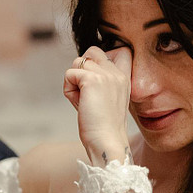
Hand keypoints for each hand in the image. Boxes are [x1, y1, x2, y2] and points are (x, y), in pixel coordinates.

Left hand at [63, 45, 132, 165]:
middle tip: (86, 93)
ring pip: (77, 63)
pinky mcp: (92, 79)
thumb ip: (100, 82)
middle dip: (82, 69)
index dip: (101, 58)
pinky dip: (68, 90)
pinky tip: (79, 104)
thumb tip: (81, 65)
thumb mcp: (107, 99)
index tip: (96, 81)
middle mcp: (117, 73)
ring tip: (84, 102)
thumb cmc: (103, 128)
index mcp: (124, 78)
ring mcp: (106, 74)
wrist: (107, 142)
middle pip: (92, 52)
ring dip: (73, 82)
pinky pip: (69, 74)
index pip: (120, 50)